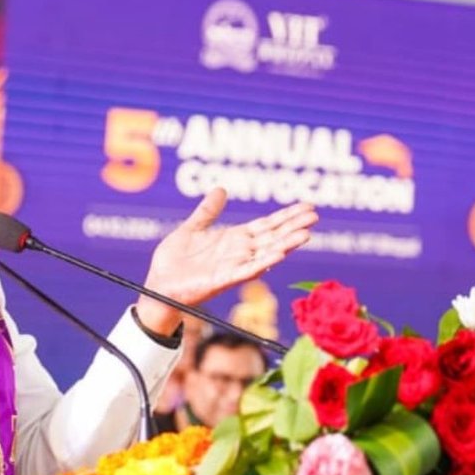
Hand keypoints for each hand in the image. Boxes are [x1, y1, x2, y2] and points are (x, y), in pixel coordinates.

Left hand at [135, 188, 316, 334]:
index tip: (308, 206)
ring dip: (285, 244)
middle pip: (273, 236)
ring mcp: (233, 266)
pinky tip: (279, 253)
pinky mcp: (223, 279)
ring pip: (266, 253)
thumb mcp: (192, 229)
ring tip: (306, 234)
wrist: (158, 285)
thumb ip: (208, 211)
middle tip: (315, 216)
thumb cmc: (174, 262)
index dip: (287, 216)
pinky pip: (247, 270)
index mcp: (234, 240)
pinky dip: (263, 262)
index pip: (267, 225)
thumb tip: (220, 189)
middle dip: (293, 226)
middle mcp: (239, 252)